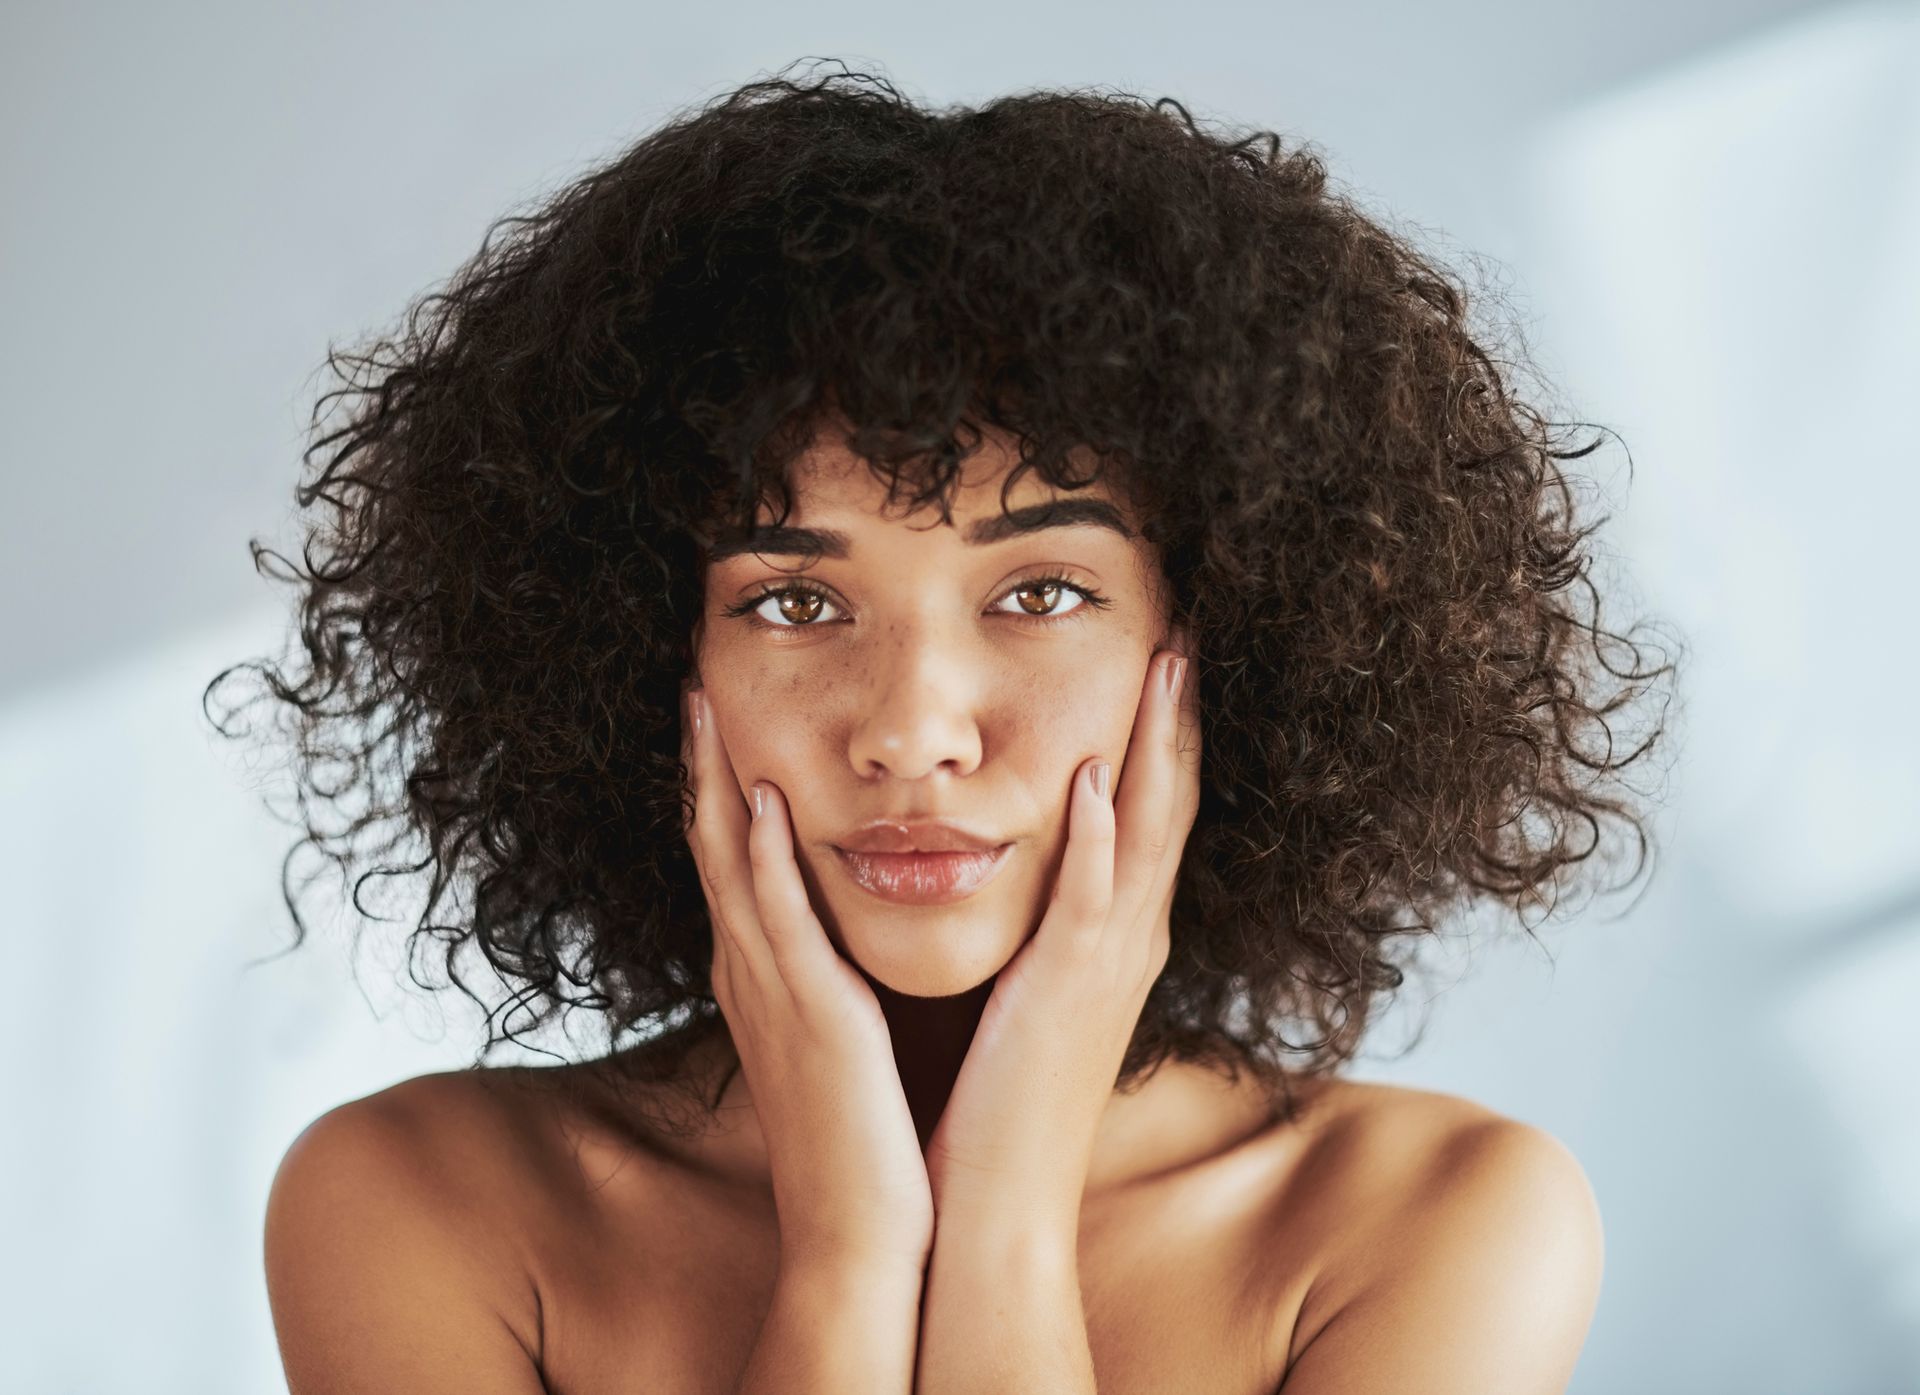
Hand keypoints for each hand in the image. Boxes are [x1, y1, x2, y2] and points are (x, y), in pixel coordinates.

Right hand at [681, 686, 935, 1272]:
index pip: (729, 858)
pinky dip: (760, 860)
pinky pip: (776, 922)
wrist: (859, 1234)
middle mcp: (751, 971)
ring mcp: (771, 992)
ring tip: (705, 705)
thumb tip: (835, 933)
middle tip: (691, 679)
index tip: (716, 711)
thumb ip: (825, 978)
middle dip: (700, 761)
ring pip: (728, 865)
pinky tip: (756, 801)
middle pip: (710, 843)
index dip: (715, 781)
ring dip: (715, 781)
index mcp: (762, 974)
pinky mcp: (808, 1015)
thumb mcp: (834, 1038)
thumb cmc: (857, 1138)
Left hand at [922, 647, 1202, 1233]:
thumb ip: (1041, 931)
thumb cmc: (998, 1100)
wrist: (992, 1208)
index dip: (1162, 732)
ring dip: (1157, 746)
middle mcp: (1127, 940)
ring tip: (1166, 664)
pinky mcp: (1067, 995)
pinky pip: (1093, 901)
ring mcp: (1106, 966)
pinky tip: (1099, 776)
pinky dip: (1102, 838)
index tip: (1164, 655)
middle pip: (1170, 802)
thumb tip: (1024, 872)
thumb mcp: (1029, 996)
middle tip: (1187, 628)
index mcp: (1113, 937)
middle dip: (1178, 714)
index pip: (1152, 810)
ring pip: (1148, 834)